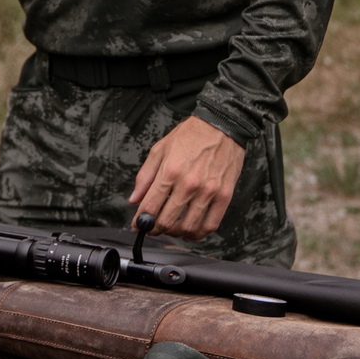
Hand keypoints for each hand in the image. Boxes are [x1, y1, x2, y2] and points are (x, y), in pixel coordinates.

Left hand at [129, 115, 244, 241]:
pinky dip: (199, 234)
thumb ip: (145, 176)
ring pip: (189, 227)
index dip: (140, 221)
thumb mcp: (160, 149)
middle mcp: (189, 183)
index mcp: (170, 171)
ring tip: (171, 229)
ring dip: (176, 233)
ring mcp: (208, 191)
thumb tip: (134, 199)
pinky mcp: (224, 195)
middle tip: (152, 228)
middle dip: (155, 229)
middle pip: (167, 221)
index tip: (138, 225)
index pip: (150, 207)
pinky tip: (191, 232)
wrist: (221, 124)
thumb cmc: (191, 135)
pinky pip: (211, 224)